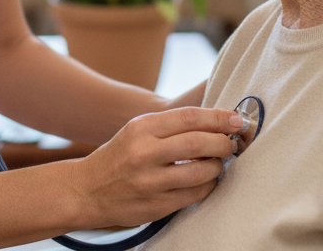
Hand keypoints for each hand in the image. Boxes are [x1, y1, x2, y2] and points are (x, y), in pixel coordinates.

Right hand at [69, 106, 242, 229]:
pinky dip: (209, 185)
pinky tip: (208, 179)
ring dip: (219, 165)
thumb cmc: (119, 155)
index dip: (218, 117)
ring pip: (201, 171)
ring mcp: (151, 182)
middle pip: (198, 142)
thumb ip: (169, 126)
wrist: (86, 189)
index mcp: (141, 128)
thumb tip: (213, 121)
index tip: (236, 119)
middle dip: (224, 141)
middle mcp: (145, 153)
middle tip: (235, 141)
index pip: (188, 117)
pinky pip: (195, 195)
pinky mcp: (157, 206)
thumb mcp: (136, 130)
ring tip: (220, 160)